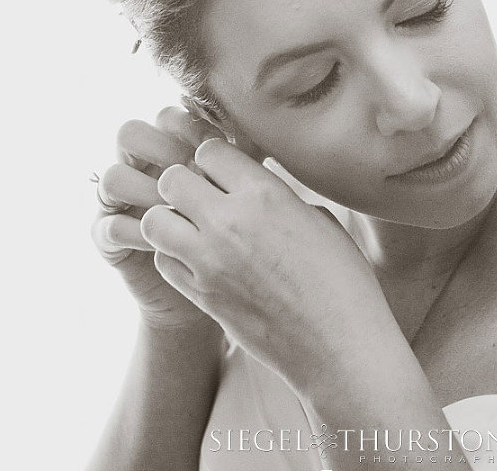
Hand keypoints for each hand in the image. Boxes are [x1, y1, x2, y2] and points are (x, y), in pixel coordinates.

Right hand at [91, 106, 228, 331]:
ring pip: (113, 178)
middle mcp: (141, 168)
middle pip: (129, 134)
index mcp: (172, 147)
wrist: (219, 283)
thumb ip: (241, 160)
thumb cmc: (236, 231)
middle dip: (160, 150)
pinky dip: (138, 233)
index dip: (188, 128)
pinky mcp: (110, 240)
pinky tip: (170, 243)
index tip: (216, 146)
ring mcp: (121, 203)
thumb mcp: (242, 191)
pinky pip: (110, 227)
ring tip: (179, 211)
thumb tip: (254, 133)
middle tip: (191, 172)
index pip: (167, 117)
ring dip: (145, 192)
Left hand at [140, 139, 400, 394]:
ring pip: (154, 219)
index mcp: (265, 193)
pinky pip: (162, 261)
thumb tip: (255, 188)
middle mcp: (230, 221)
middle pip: (172, 178)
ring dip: (169, 219)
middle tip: (203, 198)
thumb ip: (277, 197)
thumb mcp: (319, 219)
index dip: (215, 159)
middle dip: (183, 183)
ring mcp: (209, 261)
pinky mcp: (200, 296)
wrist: (338, 346)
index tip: (226, 174)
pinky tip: (198, 260)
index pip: (209, 150)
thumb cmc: (341, 279)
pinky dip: (173, 255)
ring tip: (193, 228)